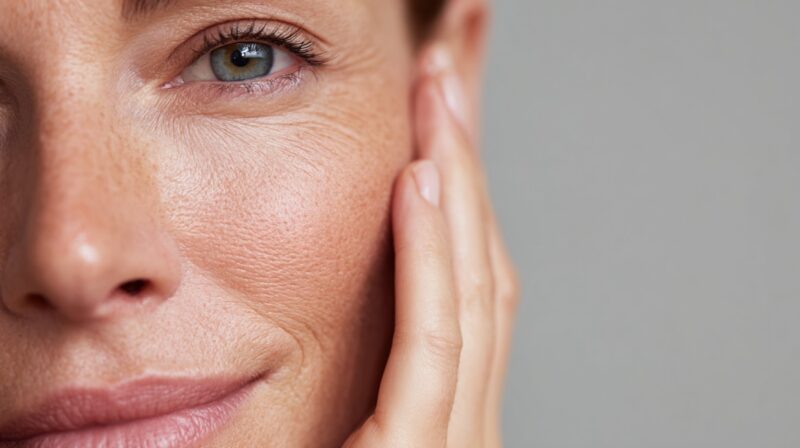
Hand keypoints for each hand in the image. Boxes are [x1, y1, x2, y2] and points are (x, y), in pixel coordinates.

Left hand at [345, 48, 518, 447]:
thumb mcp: (344, 425)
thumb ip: (363, 374)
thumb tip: (357, 295)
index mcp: (451, 406)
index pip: (472, 277)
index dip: (466, 185)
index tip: (446, 112)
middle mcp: (468, 414)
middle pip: (485, 262)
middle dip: (470, 160)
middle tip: (452, 69)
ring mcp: (455, 437)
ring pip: (472, 288)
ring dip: (456, 182)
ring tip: (438, 95)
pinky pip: (434, 341)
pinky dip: (430, 258)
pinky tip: (419, 181)